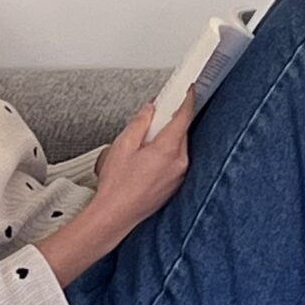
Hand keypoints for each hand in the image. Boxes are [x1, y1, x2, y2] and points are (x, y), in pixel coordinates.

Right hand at [87, 87, 195, 231]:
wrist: (116, 215)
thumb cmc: (117, 186)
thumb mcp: (123, 145)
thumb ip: (140, 123)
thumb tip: (150, 110)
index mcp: (168, 150)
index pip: (184, 116)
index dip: (187, 99)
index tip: (188, 89)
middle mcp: (179, 162)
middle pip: (182, 131)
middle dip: (169, 122)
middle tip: (152, 121)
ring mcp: (179, 175)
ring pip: (179, 146)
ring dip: (167, 140)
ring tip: (143, 147)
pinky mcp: (176, 184)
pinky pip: (176, 161)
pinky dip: (167, 155)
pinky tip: (147, 161)